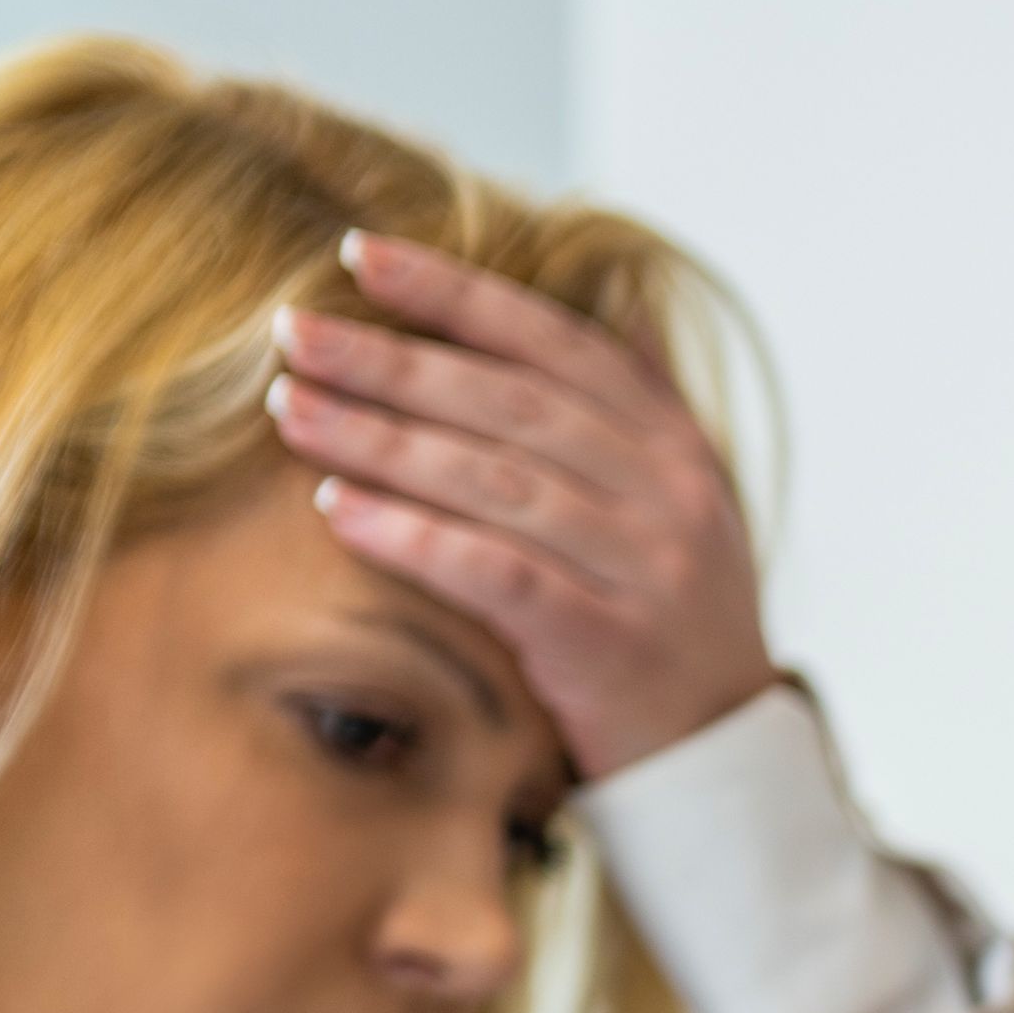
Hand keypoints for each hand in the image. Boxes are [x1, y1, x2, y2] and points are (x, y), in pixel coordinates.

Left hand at [272, 234, 779, 777]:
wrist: (722, 758)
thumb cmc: (668, 619)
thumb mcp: (681, 502)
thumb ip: (644, 406)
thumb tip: (613, 295)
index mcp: (676, 447)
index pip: (558, 345)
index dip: (459, 295)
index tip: (362, 255)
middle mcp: (669, 497)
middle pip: (514, 406)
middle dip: (396, 362)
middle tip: (293, 331)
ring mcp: (647, 571)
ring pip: (497, 482)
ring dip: (382, 441)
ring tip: (291, 410)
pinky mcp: (608, 644)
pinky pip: (494, 573)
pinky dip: (411, 537)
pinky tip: (334, 508)